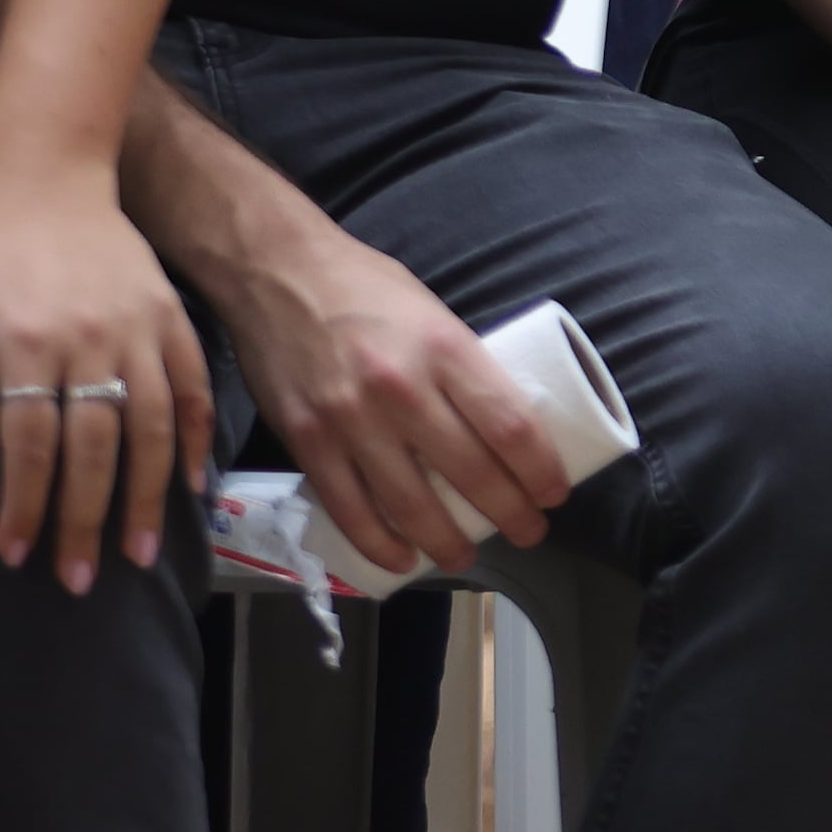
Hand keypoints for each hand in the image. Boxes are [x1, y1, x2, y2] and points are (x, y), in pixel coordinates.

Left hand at [0, 163, 216, 591]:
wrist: (42, 175)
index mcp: (26, 342)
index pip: (31, 443)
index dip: (25, 504)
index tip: (15, 554)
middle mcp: (91, 339)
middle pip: (98, 445)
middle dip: (88, 518)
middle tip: (80, 578)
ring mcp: (139, 326)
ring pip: (155, 423)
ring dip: (148, 492)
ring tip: (138, 550)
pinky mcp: (170, 314)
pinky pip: (193, 384)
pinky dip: (197, 437)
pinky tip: (190, 484)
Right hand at [198, 205, 571, 576]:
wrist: (277, 272)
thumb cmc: (366, 287)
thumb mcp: (433, 312)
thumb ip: (460, 364)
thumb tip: (497, 421)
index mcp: (445, 348)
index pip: (509, 425)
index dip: (538, 469)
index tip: (554, 492)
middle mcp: (401, 388)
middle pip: (469, 471)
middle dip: (508, 512)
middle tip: (530, 533)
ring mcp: (350, 420)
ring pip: (409, 502)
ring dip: (445, 541)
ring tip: (468, 556)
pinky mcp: (306, 441)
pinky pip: (348, 508)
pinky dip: (378, 543)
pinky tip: (401, 559)